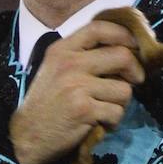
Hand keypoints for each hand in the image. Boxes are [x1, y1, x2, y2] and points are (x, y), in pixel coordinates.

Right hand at [9, 19, 143, 163]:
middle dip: (135, 71)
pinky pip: (116, 112)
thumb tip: (124, 50)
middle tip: (133, 81)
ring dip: (120, 103)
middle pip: (122, 56)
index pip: (99, 28)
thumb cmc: (46, 103)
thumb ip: (82, 56)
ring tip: (105, 109)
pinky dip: (112, 122)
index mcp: (62, 50)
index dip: (123, 34)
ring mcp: (77, 86)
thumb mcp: (56, 69)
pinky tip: (98, 123)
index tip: (134, 45)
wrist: (27, 135)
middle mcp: (70, 64)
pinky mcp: (84, 109)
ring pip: (124, 89)